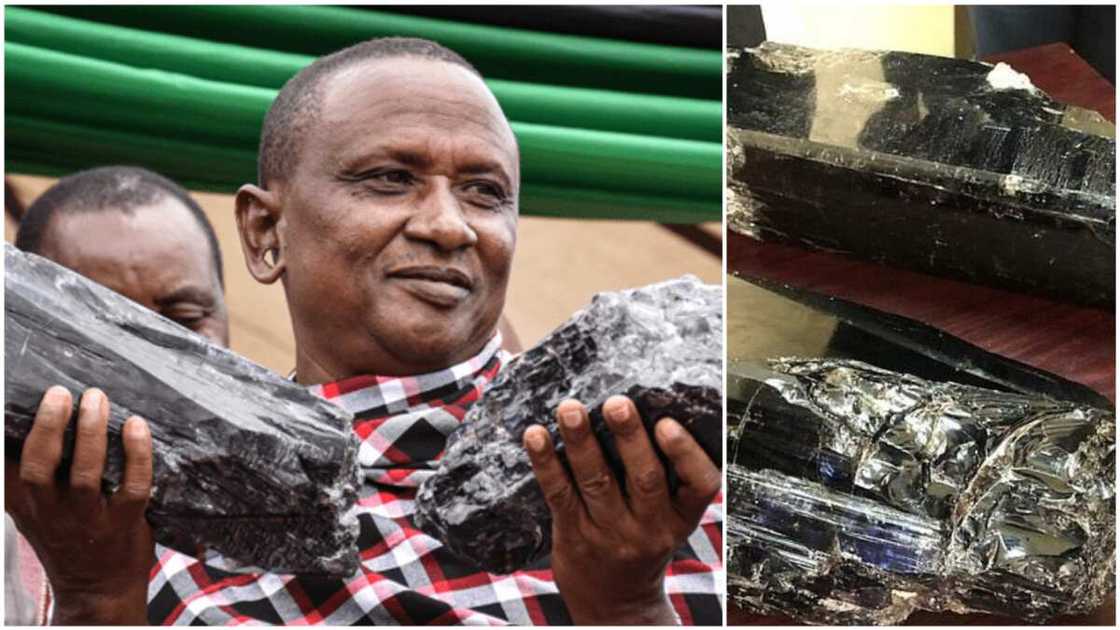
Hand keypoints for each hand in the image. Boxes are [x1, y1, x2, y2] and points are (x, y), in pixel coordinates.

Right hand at [5, 386, 154, 624]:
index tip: (21, 397)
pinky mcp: (124, 523)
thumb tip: (18, 424)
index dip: (10, 433)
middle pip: (40, 466)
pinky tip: (137, 427)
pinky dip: (136, 454)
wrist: (98, 591)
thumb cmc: (68, 538)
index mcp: (26, 504)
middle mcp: (51, 512)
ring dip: (91, 433)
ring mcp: (88, 519)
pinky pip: (133, 486)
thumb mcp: (35, 511)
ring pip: (85, 473)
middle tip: (61, 393)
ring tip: (96, 399)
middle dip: (49, 427)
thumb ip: (25, 478)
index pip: (10, 466)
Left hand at [524, 396, 719, 624]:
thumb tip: (639, 405)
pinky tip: (535, 436)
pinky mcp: (574, 535)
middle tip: (616, 403)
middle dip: (629, 437)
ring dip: (581, 442)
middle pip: (644, 478)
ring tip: (570, 409)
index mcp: (681, 517)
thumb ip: (664, 475)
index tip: (668, 424)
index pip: (700, 484)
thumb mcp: (668, 517)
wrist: (615, 604)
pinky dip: (546, 463)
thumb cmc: (643, 543)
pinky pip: (560, 494)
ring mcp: (611, 534)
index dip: (685, 454)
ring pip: (597, 481)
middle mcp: (650, 527)